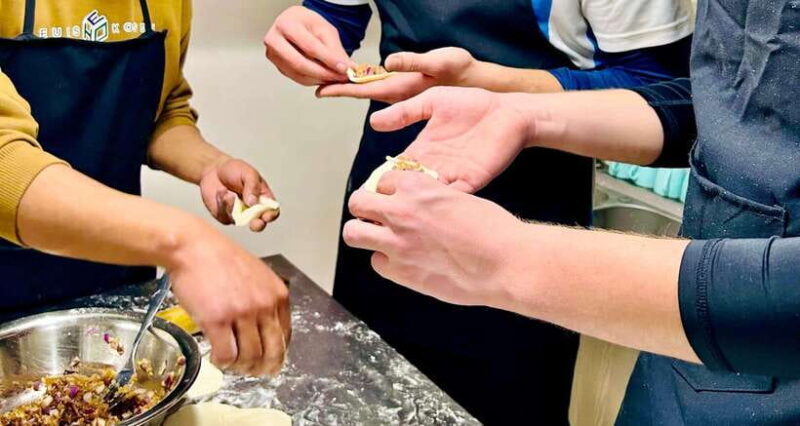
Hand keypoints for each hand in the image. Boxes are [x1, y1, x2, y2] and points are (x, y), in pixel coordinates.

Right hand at [168, 234, 290, 375]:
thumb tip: (265, 331)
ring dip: (240, 367)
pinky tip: (217, 358)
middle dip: (263, 368)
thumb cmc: (220, 259)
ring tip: (231, 364)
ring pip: (250, 357)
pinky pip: (226, 355)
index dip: (276, 354)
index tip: (267, 361)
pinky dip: (223, 363)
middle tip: (252, 372)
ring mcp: (242, 313)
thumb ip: (265, 300)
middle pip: (272, 352)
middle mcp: (265, 305)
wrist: (193, 247)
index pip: (286, 336)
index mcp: (278, 295)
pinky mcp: (218, 320)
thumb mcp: (257, 275)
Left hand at [200, 156, 278, 231]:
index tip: (266, 216)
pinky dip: (222, 204)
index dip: (271, 215)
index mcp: (263, 198)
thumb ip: (253, 186)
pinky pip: (225, 216)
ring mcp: (239, 215)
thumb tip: (253, 203)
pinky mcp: (226, 216)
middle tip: (254, 223)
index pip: (272, 211)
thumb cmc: (234, 170)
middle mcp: (253, 209)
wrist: (213, 170)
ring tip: (226, 192)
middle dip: (258, 225)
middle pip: (259, 223)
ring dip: (232, 206)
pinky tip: (221, 192)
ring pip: (239, 220)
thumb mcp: (248, 173)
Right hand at [264, 6, 353, 85]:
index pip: (309, 46)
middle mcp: (274, 40)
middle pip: (300, 63)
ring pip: (299, 74)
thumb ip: (335, 50)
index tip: (344, 68)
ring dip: (320, 79)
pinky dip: (314, 81)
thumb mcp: (325, 30)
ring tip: (337, 78)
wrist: (296, 24)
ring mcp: (273, 55)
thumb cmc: (308, 24)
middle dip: (324, 73)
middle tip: (341, 78)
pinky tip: (325, 78)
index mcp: (286, 24)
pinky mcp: (278, 67)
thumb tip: (349, 68)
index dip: (328, 59)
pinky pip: (297, 78)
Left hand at [317, 47, 477, 102]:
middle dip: (338, 86)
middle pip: (360, 91)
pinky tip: (357, 76)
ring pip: (368, 89)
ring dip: (349, 84)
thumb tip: (388, 62)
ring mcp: (401, 91)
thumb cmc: (459, 71)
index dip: (340, 88)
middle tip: (314, 81)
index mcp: (399, 89)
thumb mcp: (437, 62)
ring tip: (329, 79)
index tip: (319, 90)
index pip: (362, 90)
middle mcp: (397, 93)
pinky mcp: (407, 86)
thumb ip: (412, 63)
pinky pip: (380, 84)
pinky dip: (365, 80)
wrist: (475, 81)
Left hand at [342, 171, 525, 306]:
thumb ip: (429, 199)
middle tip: (376, 217)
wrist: (504, 262)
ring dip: (364, 234)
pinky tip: (404, 263)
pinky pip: (376, 263)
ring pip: (353, 233)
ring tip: (378, 239)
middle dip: (365, 208)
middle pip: (358, 202)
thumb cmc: (492, 229)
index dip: (388, 191)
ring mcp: (396, 242)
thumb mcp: (458, 197)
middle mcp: (400, 211)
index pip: (382, 180)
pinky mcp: (399, 271)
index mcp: (416, 186)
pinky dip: (387, 263)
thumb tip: (417, 206)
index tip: (394, 199)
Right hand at [369, 87, 534, 192]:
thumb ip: (404, 112)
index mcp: (422, 149)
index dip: (381, 179)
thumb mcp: (432, 102)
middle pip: (408, 188)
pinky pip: (453, 196)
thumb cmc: (472, 103)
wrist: (508, 111)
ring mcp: (453, 176)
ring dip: (416, 202)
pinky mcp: (472, 181)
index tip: (366, 189)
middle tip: (378, 208)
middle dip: (394, 198)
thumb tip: (373, 122)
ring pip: (427, 196)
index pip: (395, 169)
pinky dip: (442, 201)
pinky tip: (431, 203)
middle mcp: (434, 166)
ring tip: (401, 210)